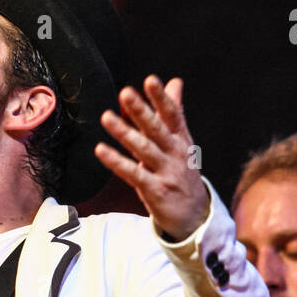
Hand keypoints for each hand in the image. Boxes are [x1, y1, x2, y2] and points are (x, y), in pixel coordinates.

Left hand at [94, 75, 208, 241]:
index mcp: (182, 139)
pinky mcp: (155, 190)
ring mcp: (166, 172)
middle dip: (142, 111)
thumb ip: (174, 111)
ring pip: (144, 149)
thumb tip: (175, 82)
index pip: (172, 115)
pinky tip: (100, 150)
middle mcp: (175, 153)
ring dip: (124, 133)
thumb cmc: (182, 172)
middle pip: (157, 129)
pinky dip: (116, 162)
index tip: (150, 80)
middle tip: (125, 93)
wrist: (195, 216)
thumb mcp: (182, 141)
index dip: (161, 98)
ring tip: (106, 117)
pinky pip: (133, 174)